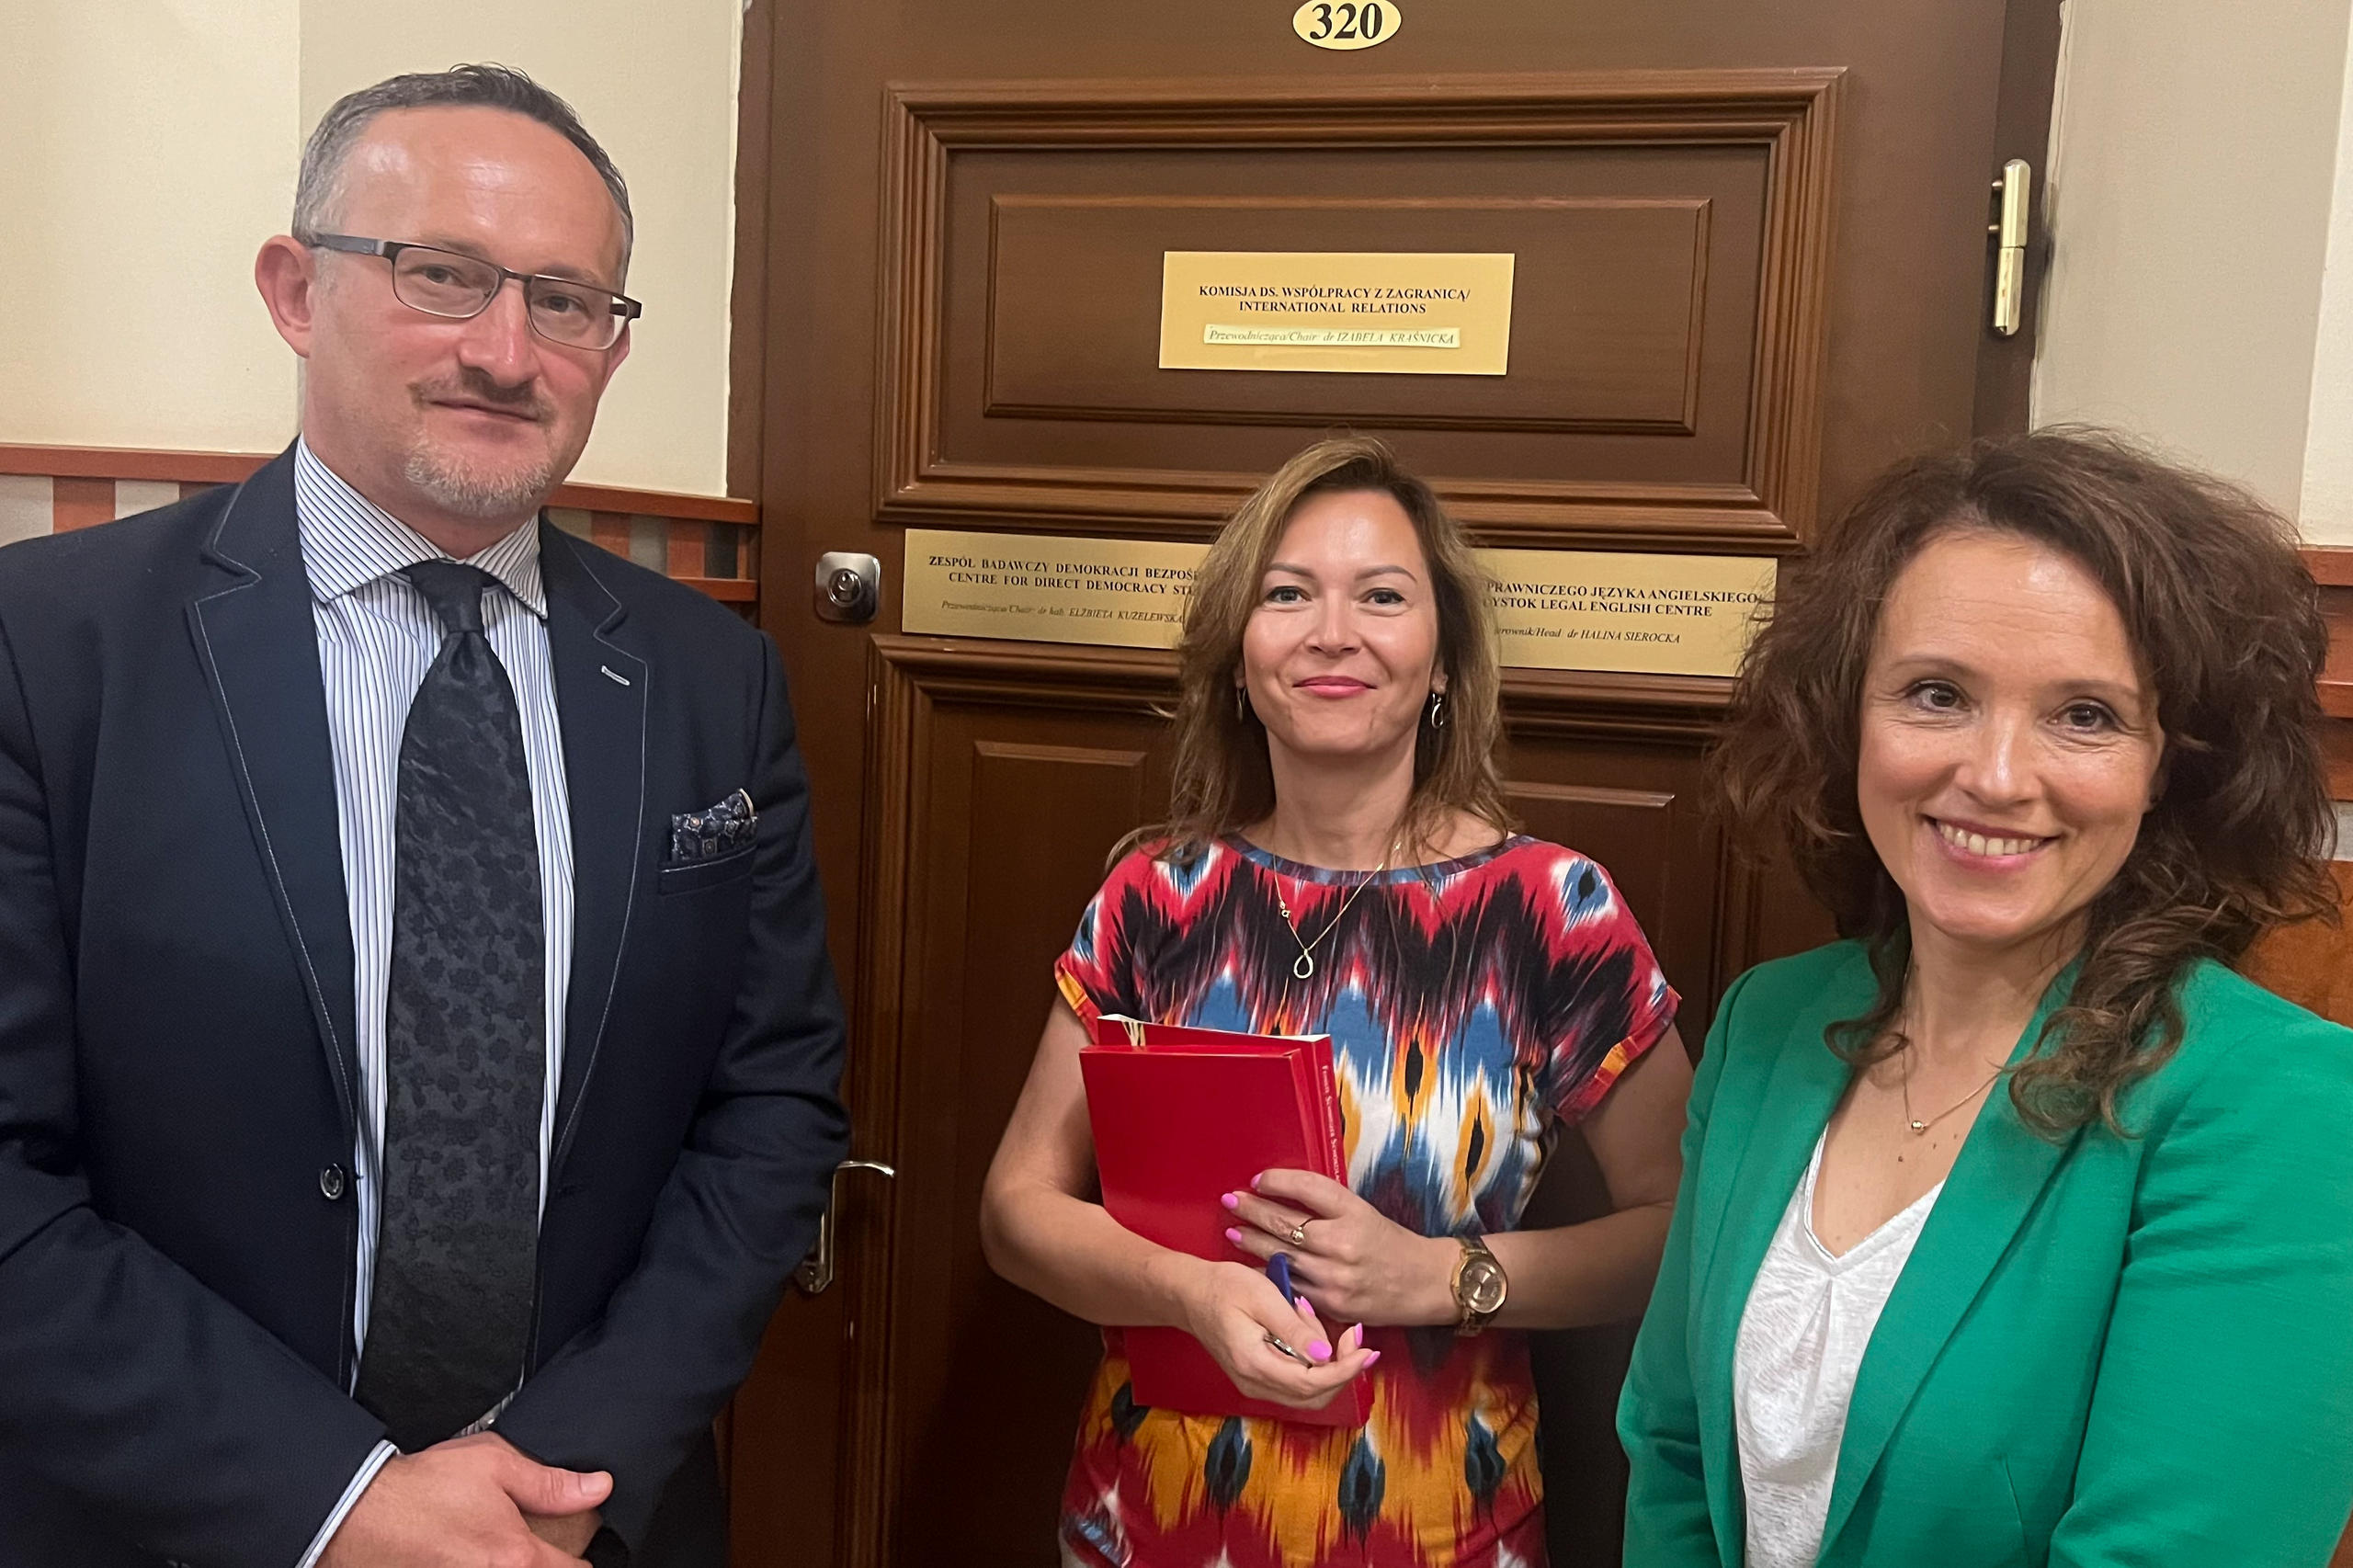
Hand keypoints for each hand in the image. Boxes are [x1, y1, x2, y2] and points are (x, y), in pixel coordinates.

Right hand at [321, 1432, 610, 1567]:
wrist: (359, 1514)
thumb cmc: (421, 1490)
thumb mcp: (495, 1465)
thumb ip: (551, 1483)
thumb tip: (597, 1487)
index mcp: (515, 1556)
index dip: (581, 1560)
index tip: (578, 1553)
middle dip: (544, 1565)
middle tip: (541, 1551)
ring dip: (512, 1566)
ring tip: (496, 1551)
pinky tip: (471, 1554)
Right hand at [1173, 1258, 1379, 1409]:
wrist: (1189, 1294)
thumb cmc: (1224, 1287)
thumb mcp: (1262, 1296)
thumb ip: (1293, 1328)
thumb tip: (1325, 1357)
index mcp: (1255, 1364)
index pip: (1311, 1383)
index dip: (1345, 1370)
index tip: (1368, 1350)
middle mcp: (1255, 1384)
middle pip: (1314, 1396)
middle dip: (1343, 1369)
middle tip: (1355, 1335)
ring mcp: (1256, 1385)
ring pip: (1308, 1393)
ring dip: (1330, 1366)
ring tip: (1327, 1325)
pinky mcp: (1258, 1378)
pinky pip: (1297, 1383)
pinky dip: (1314, 1364)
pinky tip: (1312, 1333)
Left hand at [1224, 1169, 1457, 1327]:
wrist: (1425, 1284)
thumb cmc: (1392, 1244)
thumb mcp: (1364, 1212)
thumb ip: (1327, 1206)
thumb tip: (1283, 1194)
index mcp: (1354, 1212)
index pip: (1306, 1188)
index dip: (1276, 1181)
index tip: (1257, 1179)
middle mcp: (1342, 1243)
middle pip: (1285, 1222)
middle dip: (1252, 1210)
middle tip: (1231, 1200)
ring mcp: (1335, 1277)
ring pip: (1281, 1256)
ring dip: (1252, 1243)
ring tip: (1232, 1232)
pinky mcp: (1331, 1304)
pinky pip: (1292, 1286)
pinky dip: (1270, 1274)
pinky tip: (1253, 1267)